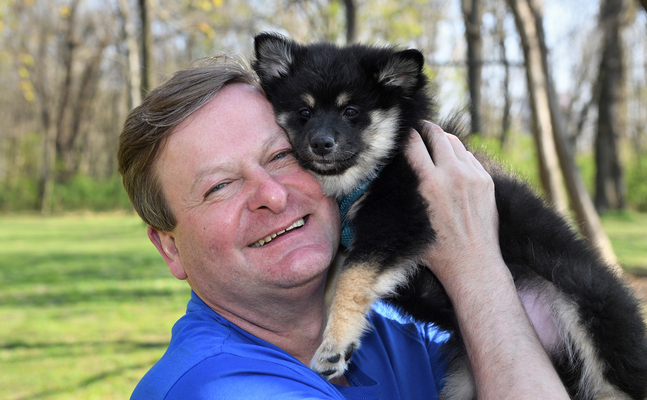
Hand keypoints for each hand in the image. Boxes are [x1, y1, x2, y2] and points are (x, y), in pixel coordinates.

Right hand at [404, 121, 500, 287]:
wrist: (472, 263)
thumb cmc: (435, 248)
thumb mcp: (409, 219)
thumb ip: (402, 192)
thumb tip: (387, 173)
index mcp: (428, 184)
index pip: (412, 142)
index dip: (404, 134)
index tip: (400, 134)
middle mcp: (451, 175)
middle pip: (435, 133)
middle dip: (423, 129)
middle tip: (416, 130)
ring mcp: (472, 176)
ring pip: (454, 141)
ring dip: (441, 139)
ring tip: (433, 144)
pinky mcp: (485, 180)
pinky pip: (469, 156)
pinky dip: (457, 156)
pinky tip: (450, 164)